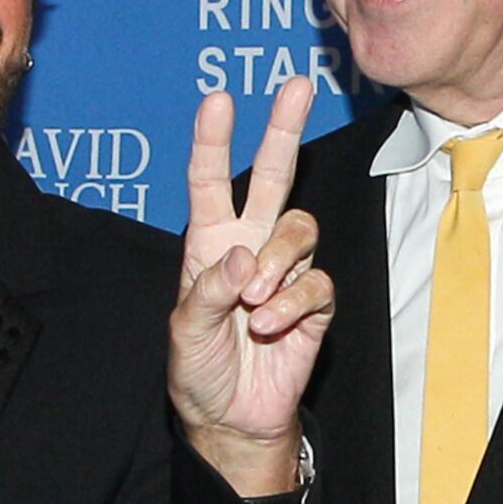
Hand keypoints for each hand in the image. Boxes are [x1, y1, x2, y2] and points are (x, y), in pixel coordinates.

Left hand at [172, 71, 334, 496]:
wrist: (232, 418)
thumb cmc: (198, 369)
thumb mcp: (185, 331)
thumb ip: (208, 290)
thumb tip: (244, 257)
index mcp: (210, 243)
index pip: (209, 182)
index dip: (213, 140)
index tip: (218, 99)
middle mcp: (251, 246)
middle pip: (273, 176)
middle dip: (283, 130)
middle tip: (295, 85)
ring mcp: (286, 271)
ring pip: (301, 228)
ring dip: (279, 263)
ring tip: (255, 304)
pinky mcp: (314, 303)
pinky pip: (317, 282)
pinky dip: (294, 303)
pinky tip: (273, 326)